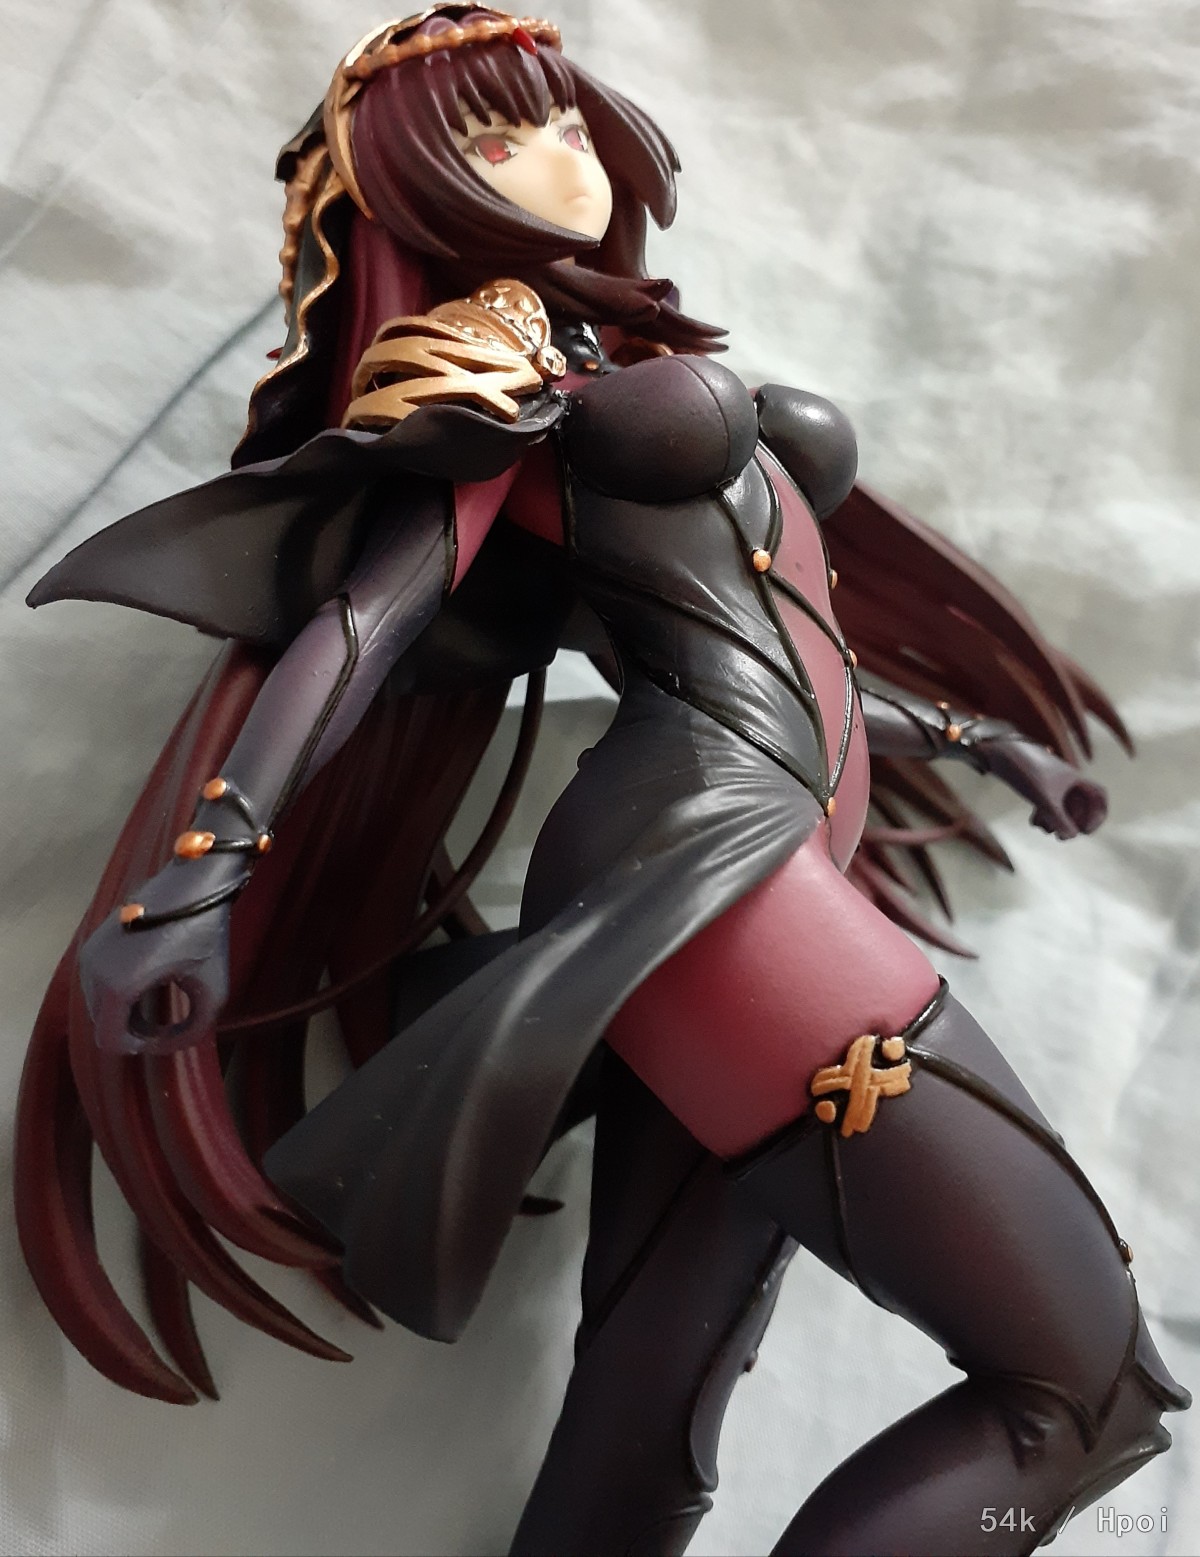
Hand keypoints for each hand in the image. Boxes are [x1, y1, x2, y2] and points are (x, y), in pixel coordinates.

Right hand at [78, 858, 240, 1053]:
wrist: (195, 882)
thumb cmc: (205, 933)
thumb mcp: (212, 990)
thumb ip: (193, 1030)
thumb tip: (168, 1046)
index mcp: (117, 984)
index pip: (109, 1041)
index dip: (140, 1046)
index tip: (167, 1035)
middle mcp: (93, 969)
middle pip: (102, 1023)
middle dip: (133, 1029)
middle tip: (167, 1022)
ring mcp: (89, 952)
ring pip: (99, 1003)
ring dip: (126, 1010)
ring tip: (160, 1000)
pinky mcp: (94, 940)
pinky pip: (98, 981)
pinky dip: (119, 990)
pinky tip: (149, 980)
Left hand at [973, 738, 1107, 839]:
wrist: (1000, 752)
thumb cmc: (1027, 771)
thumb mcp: (1045, 800)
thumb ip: (1059, 820)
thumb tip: (1071, 837)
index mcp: (1076, 779)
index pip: (1099, 796)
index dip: (1097, 816)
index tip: (1086, 832)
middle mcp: (1067, 780)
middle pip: (1080, 807)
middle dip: (1072, 823)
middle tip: (1061, 837)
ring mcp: (1052, 783)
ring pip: (1063, 808)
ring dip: (1056, 821)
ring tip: (1044, 828)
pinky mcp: (1037, 785)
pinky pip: (1048, 805)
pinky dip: (1044, 815)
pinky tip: (1033, 822)